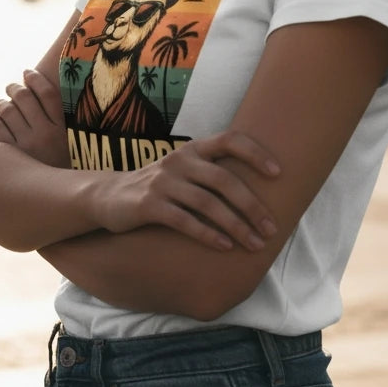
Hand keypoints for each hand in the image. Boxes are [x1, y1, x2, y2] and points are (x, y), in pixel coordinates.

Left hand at [0, 68, 68, 167]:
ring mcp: (26, 146)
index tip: (28, 72)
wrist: (56, 202)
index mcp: (63, 129)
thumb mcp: (71, 147)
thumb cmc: (63, 172)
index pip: (48, 93)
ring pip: (7, 111)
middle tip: (11, 87)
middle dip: (14, 88)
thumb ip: (61, 123)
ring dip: (2, 103)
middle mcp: (46, 135)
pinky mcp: (10, 157)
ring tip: (2, 103)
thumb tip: (43, 97)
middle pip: (25, 98)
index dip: (35, 78)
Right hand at [92, 131, 280, 251]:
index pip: (230, 140)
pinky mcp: (149, 205)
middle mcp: (180, 161)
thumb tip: (259, 190)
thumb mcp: (185, 172)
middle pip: (224, 179)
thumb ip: (212, 173)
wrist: (108, 197)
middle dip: (252, 206)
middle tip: (271, 229)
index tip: (279, 173)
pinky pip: (184, 220)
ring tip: (254, 244)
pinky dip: (207, 234)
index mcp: (193, 149)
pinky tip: (225, 247)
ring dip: (235, 225)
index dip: (256, 153)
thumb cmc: (160, 187)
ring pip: (207, 203)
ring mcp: (163, 182)